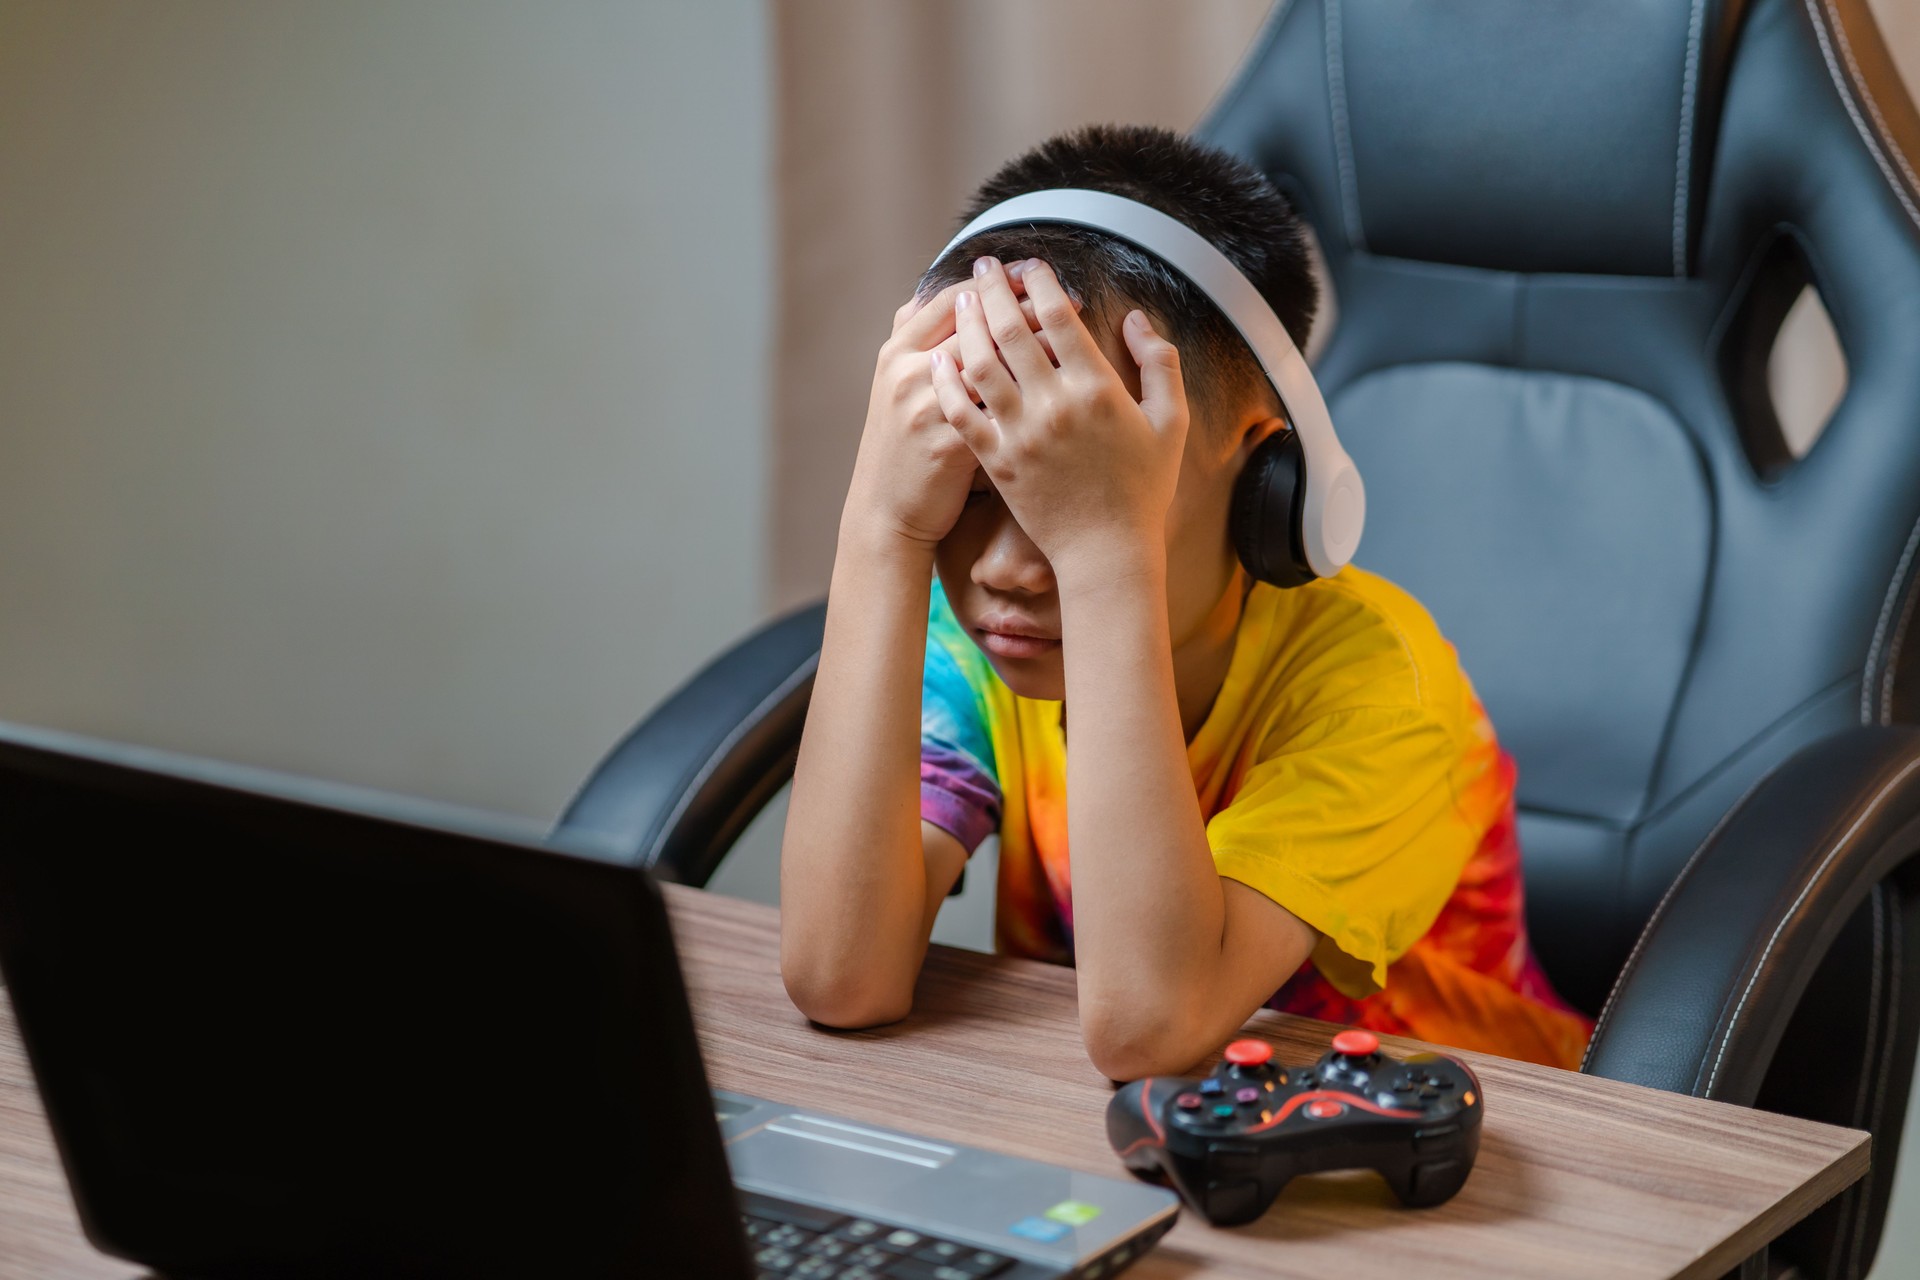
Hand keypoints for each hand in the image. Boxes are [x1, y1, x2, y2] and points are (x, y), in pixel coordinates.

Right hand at [843, 278, 1068, 554]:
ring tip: (1075, 340)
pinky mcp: (948, 446)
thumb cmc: (903, 449)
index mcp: (897, 351)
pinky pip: (1000, 411)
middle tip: (1072, 299)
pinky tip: (1065, 390)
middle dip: (1029, 306)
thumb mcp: (898, 387)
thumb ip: (924, 344)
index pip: (952, 297)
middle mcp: (907, 373)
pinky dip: (1034, 396)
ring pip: (993, 362)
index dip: (996, 283)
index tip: (1033, 273)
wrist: (884, 514)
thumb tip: (961, 300)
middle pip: (977, 322)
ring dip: (1039, 347)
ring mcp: (926, 409)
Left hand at [930, 257, 1188, 583]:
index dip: (1041, 283)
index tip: (1031, 266)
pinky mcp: (995, 460)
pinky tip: (939, 359)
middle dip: (994, 289)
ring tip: (961, 302)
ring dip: (966, 325)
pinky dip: (947, 380)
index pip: (1059, 317)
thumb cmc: (1143, 488)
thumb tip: (1138, 319)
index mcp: (1097, 388)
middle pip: (1011, 329)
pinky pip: (962, 411)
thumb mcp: (1169, 423)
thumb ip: (1159, 364)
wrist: (1106, 551)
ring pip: (980, 363)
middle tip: (983, 267)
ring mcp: (1020, 432)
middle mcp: (1054, 405)